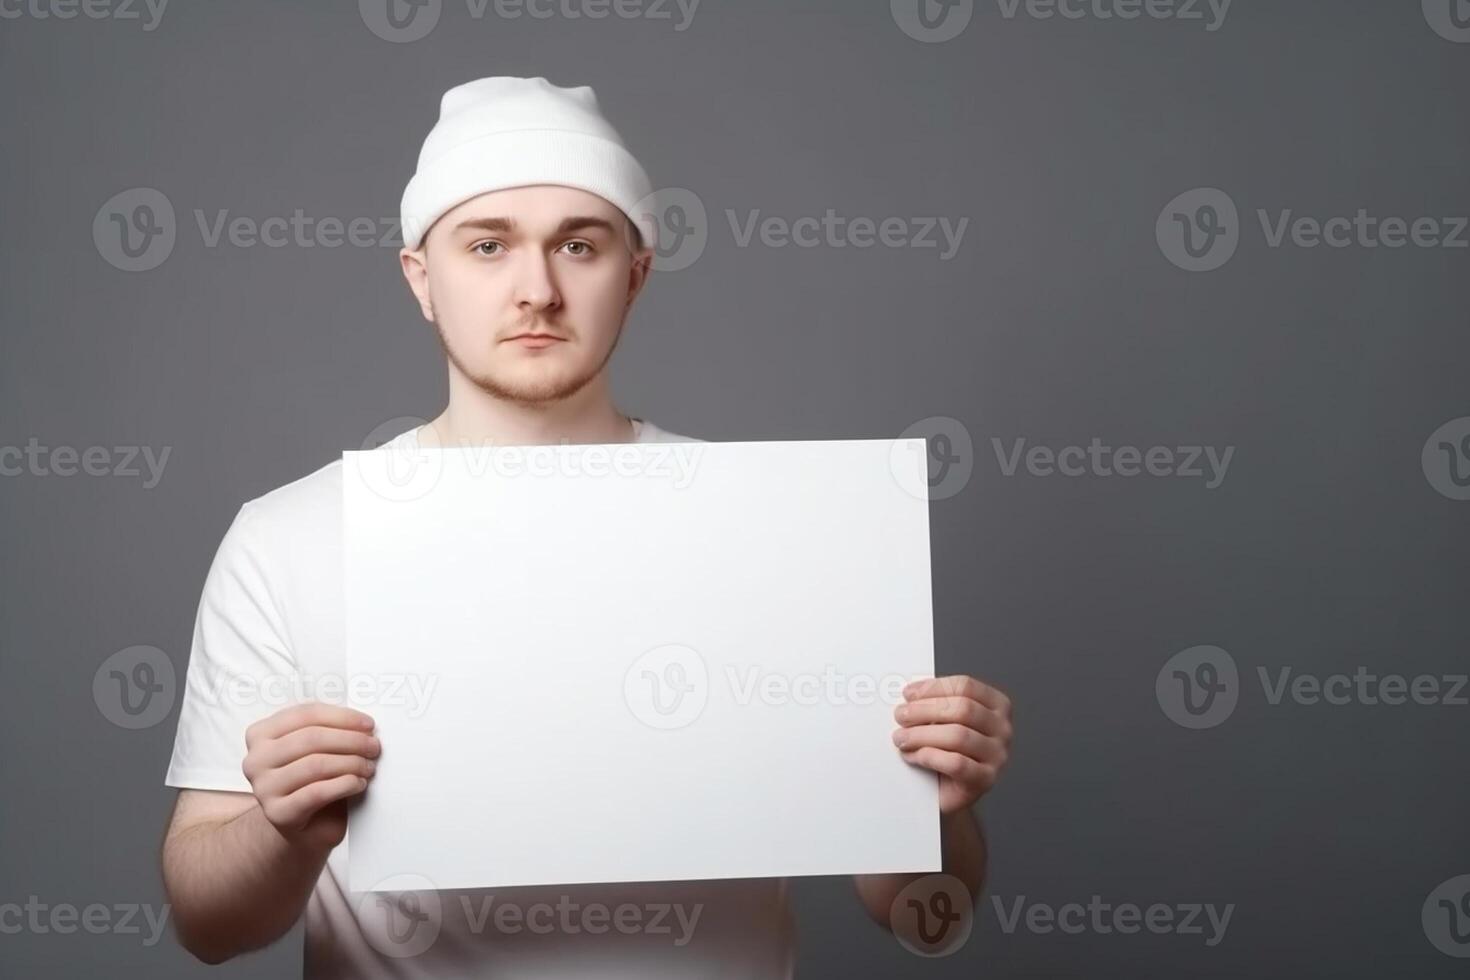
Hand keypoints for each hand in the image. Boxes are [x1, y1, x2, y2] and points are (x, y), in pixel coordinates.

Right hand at [242, 702, 379, 851]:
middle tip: (374, 746)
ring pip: (315, 764)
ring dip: (351, 763)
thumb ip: (329, 730)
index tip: (369, 724)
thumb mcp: (317, 749)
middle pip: (311, 738)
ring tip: (369, 767)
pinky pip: (317, 792)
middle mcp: (255, 759)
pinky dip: (344, 785)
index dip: (342, 717)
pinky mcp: (277, 813)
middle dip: (350, 740)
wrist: (301, 827)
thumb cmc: (312, 781)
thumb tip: (363, 723)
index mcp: (261, 734)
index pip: (306, 714)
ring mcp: (263, 788)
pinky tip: (359, 784)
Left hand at [891, 675, 1012, 814]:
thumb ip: (933, 703)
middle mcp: (1002, 728)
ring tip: (901, 738)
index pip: (966, 686)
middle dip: (924, 710)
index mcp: (997, 705)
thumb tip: (909, 693)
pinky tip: (912, 755)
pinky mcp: (985, 779)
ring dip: (921, 735)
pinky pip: (956, 763)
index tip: (908, 694)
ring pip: (958, 736)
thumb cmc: (945, 749)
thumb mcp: (943, 720)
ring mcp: (997, 755)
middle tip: (900, 716)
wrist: (949, 790)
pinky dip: (928, 756)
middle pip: (963, 709)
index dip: (933, 688)